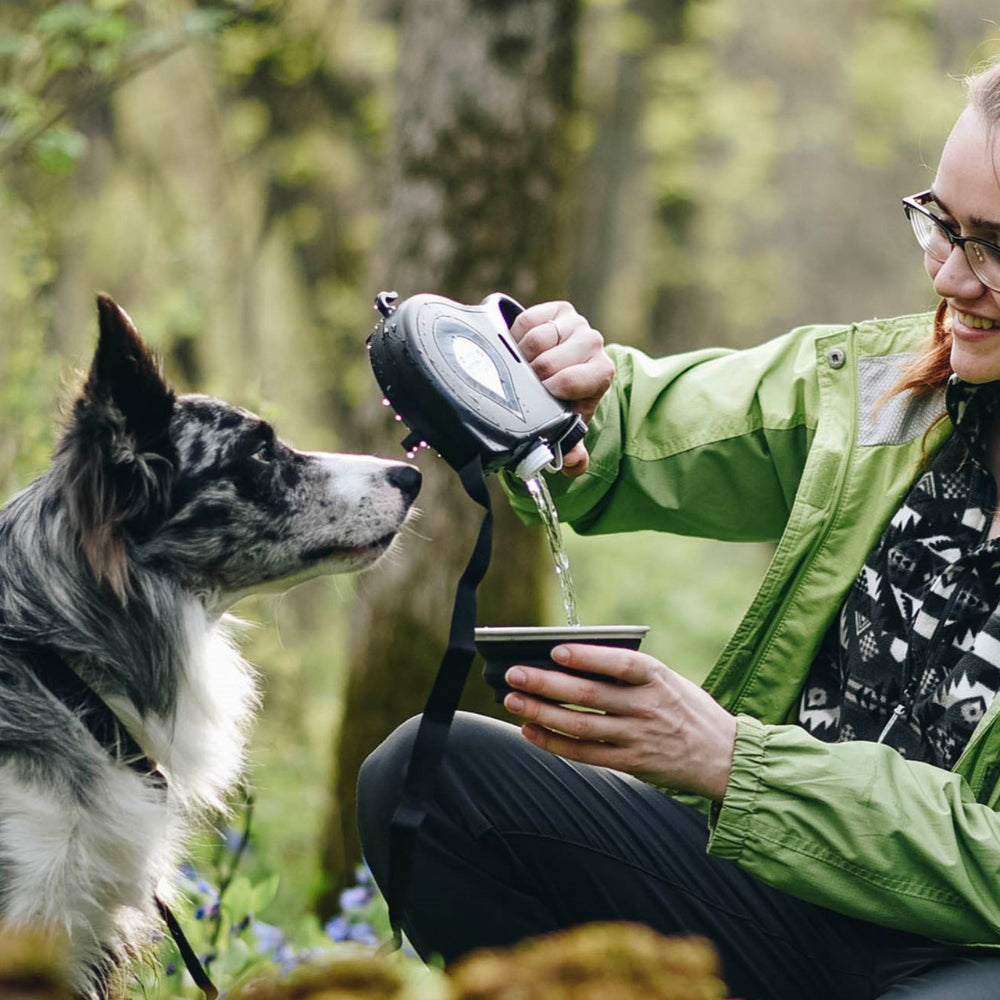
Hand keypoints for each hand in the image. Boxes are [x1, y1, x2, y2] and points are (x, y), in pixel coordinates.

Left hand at [503, 644, 736, 800]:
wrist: (724, 756)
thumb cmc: (685, 708)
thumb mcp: (668, 680)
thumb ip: (628, 672)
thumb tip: (570, 661)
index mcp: (658, 678)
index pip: (620, 663)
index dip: (587, 657)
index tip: (556, 650)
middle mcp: (648, 707)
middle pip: (589, 696)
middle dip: (546, 684)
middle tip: (514, 674)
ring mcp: (639, 738)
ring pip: (580, 726)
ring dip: (542, 714)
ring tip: (513, 701)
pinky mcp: (632, 763)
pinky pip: (585, 754)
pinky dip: (554, 742)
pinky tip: (530, 731)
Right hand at [509, 302, 614, 476]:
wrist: (562, 367)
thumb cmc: (567, 398)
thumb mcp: (568, 423)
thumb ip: (572, 449)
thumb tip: (571, 463)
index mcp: (602, 372)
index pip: (575, 379)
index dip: (553, 389)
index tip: (543, 395)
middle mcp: (593, 343)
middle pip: (550, 361)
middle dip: (534, 376)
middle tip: (529, 383)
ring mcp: (576, 323)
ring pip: (537, 340)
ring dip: (523, 356)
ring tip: (524, 366)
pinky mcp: (557, 309)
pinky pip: (528, 320)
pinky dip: (518, 335)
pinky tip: (522, 347)